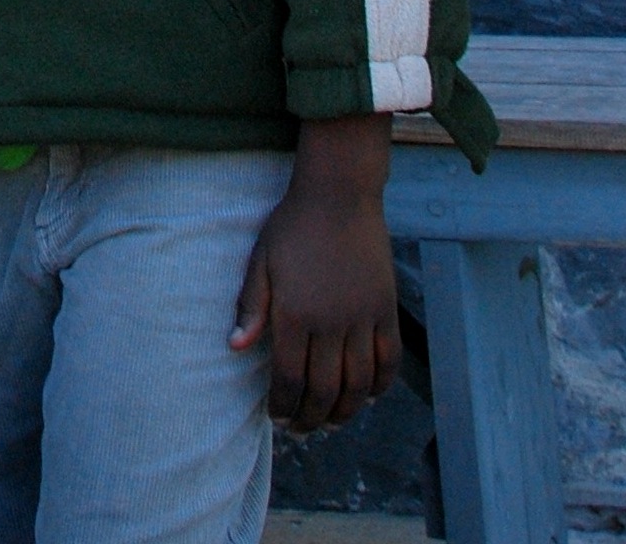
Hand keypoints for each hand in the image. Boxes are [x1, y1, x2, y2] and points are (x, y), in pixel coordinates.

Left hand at [232, 114, 399, 430]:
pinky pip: (389, 363)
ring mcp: (363, 320)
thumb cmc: (292, 226)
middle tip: (300, 429)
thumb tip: (236, 348)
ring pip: (358, 386)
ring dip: (344, 413)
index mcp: (294, 314)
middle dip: (310, 419)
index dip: (283, 406)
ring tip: (330, 423)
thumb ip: (251, 307)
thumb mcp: (261, 261)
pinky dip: (379, 388)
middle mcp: (330, 324)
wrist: (339, 195)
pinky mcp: (386, 312)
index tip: (277, 417)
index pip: (289, 379)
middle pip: (324, 392)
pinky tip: (365, 397)